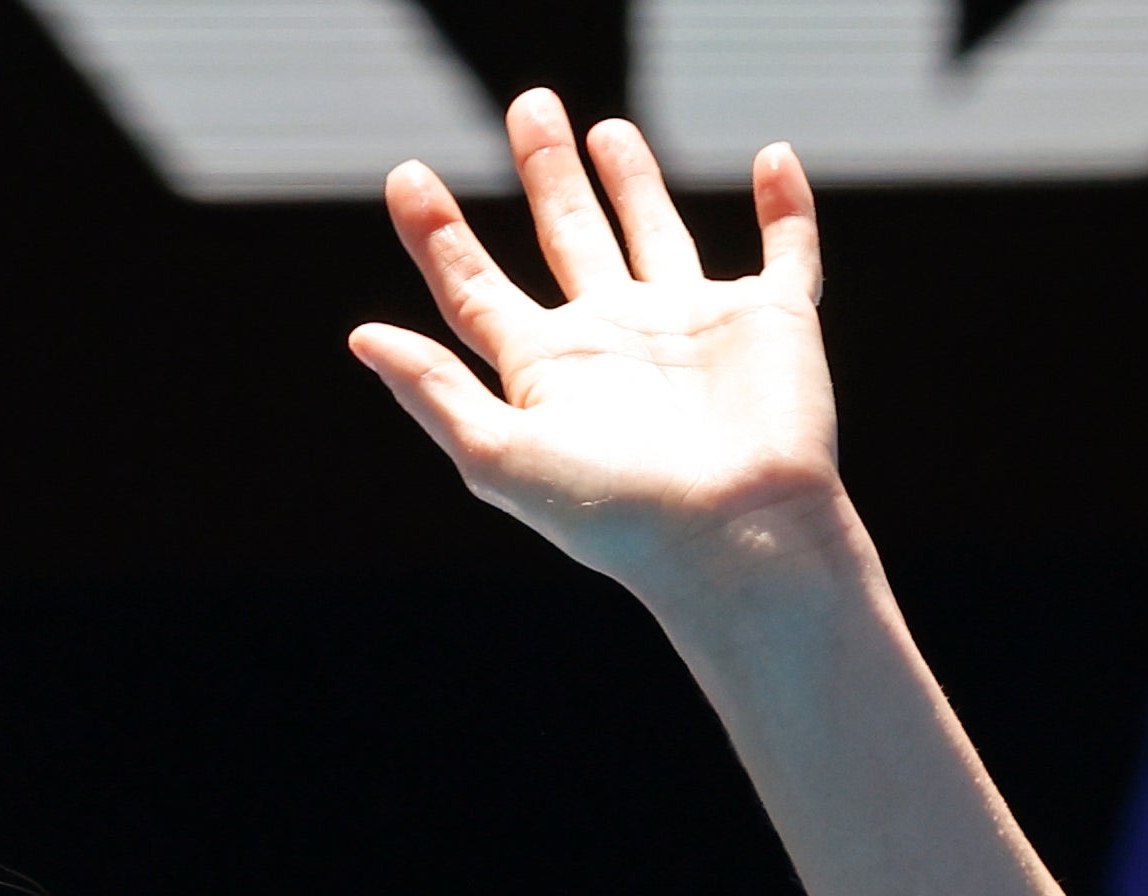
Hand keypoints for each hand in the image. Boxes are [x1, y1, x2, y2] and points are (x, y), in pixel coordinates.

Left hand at [349, 92, 841, 600]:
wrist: (734, 537)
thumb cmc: (615, 511)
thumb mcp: (501, 455)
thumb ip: (433, 390)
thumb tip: (360, 337)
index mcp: (548, 371)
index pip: (477, 291)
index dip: (437, 237)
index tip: (406, 177)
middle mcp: (615, 340)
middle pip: (569, 237)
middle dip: (547, 172)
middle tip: (528, 106)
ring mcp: (692, 326)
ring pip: (656, 234)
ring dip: (635, 182)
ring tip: (606, 131)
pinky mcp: (771, 321)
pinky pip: (787, 249)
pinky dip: (785, 206)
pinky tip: (773, 158)